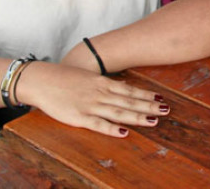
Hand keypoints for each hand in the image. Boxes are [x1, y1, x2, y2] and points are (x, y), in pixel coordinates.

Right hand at [17, 62, 168, 136]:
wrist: (42, 79)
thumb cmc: (65, 78)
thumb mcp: (89, 77)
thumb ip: (104, 84)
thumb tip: (121, 87)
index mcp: (103, 83)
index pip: (130, 90)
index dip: (146, 95)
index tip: (160, 99)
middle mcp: (100, 93)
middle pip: (129, 101)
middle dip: (148, 106)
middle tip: (166, 110)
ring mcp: (91, 105)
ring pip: (119, 112)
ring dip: (137, 117)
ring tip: (154, 121)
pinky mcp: (79, 117)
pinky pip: (99, 124)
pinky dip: (112, 129)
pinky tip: (124, 133)